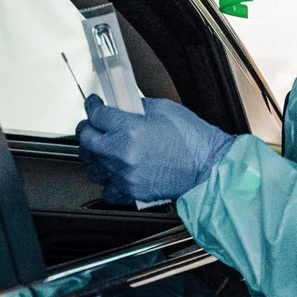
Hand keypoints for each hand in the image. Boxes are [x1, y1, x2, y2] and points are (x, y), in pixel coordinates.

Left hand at [77, 95, 235, 203]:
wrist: (209, 167)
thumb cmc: (194, 140)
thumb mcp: (165, 109)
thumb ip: (137, 107)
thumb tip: (122, 106)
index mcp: (130, 129)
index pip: (97, 114)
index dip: (93, 106)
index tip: (94, 105)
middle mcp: (122, 153)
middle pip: (86, 140)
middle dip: (88, 128)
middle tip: (95, 125)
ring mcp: (124, 175)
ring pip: (92, 165)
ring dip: (95, 155)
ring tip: (105, 149)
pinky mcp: (131, 191)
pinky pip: (107, 188)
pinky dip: (108, 180)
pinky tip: (116, 171)